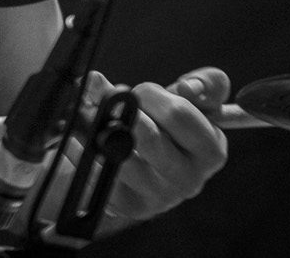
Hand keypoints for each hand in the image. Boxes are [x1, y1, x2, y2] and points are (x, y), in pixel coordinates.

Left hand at [67, 66, 230, 229]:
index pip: (177, 113)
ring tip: (86, 111)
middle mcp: (189, 180)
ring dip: (94, 126)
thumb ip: (207, 84)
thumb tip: (189, 87)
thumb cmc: (172, 125)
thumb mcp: (197, 100)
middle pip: (146, 136)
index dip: (150, 94)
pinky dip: (81, 150)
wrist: (148, 160)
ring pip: (119, 155)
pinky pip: (97, 174)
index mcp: (211, 152)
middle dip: (120, 108)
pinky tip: (78, 136)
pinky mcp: (129, 205)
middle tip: (104, 96)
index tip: (139, 90)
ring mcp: (159, 196)